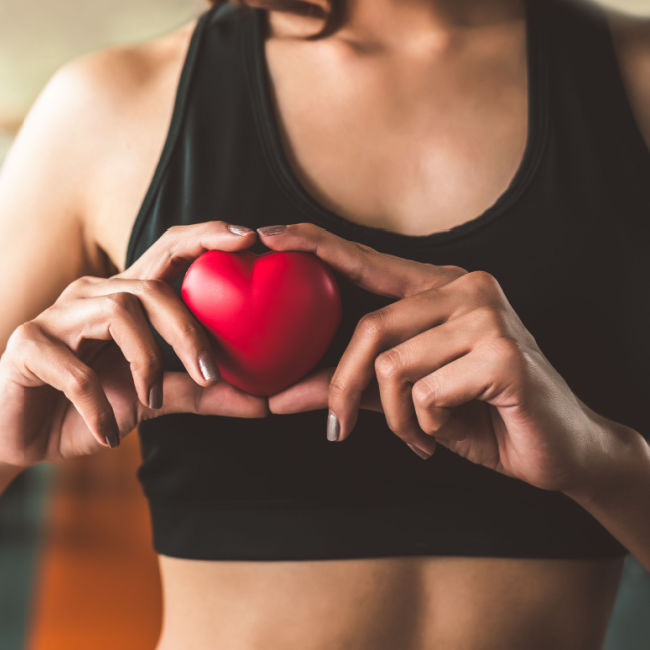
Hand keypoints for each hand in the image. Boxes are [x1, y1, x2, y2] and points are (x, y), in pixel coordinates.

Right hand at [0, 221, 267, 466]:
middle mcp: (94, 295)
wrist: (22, 437)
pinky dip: (99, 407)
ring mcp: (58, 315)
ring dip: (144, 365)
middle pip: (151, 288)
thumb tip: (263, 402)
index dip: (208, 237)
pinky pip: (75, 370)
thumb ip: (201, 393)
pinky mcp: (28, 344)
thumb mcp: (153, 400)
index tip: (251, 239)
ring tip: (148, 403)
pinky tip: (108, 434)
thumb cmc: (90, 407)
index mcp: (126, 299)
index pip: (170, 253)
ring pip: (119, 313)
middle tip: (210, 374)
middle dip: (187, 331)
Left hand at [261, 222, 610, 492]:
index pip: (369, 261)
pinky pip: (426, 394)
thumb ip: (351, 386)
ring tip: (420, 436)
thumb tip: (280, 395)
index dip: (318, 244)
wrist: (558, 451)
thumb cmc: (479, 416)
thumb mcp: (407, 399)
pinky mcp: (504, 353)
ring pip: (393, 366)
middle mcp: (467, 288)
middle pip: (370, 328)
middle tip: (337, 429)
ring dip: (396, 419)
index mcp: (442, 288)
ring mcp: (489, 315)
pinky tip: (450, 434)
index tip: (269, 234)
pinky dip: (425, 428)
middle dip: (342, 388)